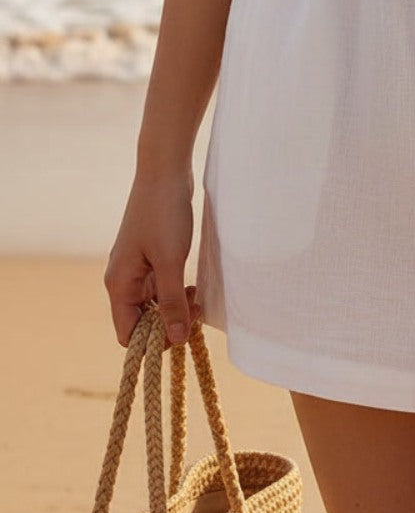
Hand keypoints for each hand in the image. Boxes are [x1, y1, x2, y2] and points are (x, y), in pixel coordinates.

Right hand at [103, 170, 202, 348]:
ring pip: (153, 303)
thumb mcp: (170, 261)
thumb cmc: (164, 214)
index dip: (153, 342)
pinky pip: (160, 285)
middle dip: (168, 323)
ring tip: (197, 298)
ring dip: (174, 306)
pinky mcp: (151, 254)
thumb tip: (176, 340)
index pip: (128, 334)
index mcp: (119, 284)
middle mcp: (123, 278)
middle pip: (141, 320)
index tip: (181, 333)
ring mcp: (136, 266)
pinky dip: (176, 290)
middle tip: (196, 312)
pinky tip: (193, 285)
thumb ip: (171, 302)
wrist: (165, 170)